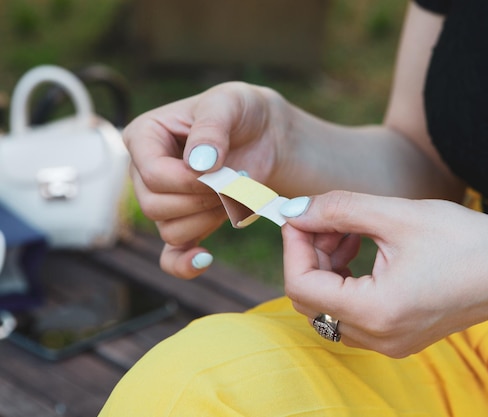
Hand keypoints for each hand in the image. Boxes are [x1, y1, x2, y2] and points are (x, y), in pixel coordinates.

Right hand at [123, 82, 287, 277]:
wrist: (265, 134)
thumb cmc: (242, 112)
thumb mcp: (229, 104)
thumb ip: (211, 129)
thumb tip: (198, 164)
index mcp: (144, 136)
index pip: (152, 174)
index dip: (188, 180)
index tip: (220, 169)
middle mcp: (144, 171)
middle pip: (156, 206)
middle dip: (201, 199)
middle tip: (232, 181)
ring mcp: (162, 200)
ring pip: (170, 229)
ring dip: (207, 217)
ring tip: (232, 193)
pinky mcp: (184, 222)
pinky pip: (172, 256)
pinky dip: (185, 263)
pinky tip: (204, 259)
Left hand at [281, 191, 487, 356]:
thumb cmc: (467, 241)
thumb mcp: (397, 215)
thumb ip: (339, 210)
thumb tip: (296, 209)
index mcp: (376, 311)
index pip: (302, 285)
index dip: (293, 246)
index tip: (301, 214)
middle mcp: (377, 337)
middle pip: (310, 298)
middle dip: (310, 252)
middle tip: (329, 218)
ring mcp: (387, 342)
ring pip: (328, 305)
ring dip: (327, 264)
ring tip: (351, 229)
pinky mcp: (397, 336)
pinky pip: (351, 310)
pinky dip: (346, 277)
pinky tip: (364, 246)